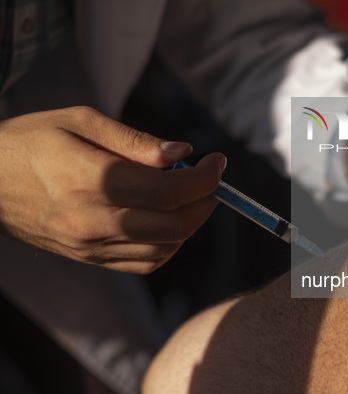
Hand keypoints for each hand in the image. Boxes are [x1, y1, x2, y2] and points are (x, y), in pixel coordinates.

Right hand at [0, 107, 225, 272]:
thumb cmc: (31, 141)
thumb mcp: (80, 121)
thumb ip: (135, 140)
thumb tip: (182, 154)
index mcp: (91, 180)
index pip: (169, 190)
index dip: (205, 178)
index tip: (217, 162)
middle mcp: (93, 220)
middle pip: (174, 225)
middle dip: (205, 201)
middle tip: (209, 179)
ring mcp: (90, 245)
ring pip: (165, 247)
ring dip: (190, 223)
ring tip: (188, 196)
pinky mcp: (89, 259)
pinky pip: (144, 263)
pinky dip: (169, 245)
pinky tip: (168, 222)